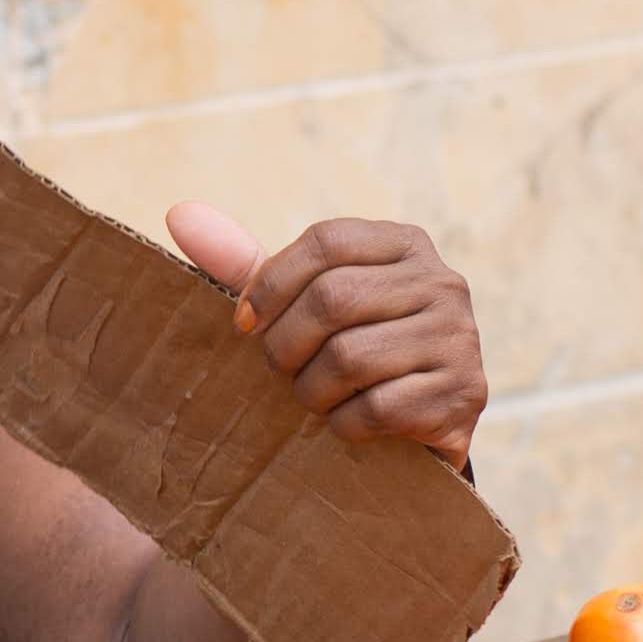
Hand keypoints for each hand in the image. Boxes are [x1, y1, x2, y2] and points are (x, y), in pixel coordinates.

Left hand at [168, 203, 485, 463]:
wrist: (413, 428)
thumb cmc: (344, 351)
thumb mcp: (299, 304)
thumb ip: (245, 265)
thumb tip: (179, 213)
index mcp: (404, 244)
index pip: (325, 241)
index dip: (270, 284)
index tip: (243, 325)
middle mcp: (442, 282)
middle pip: (334, 298)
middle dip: (286, 345)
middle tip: (279, 372)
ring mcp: (460, 337)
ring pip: (350, 357)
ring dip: (312, 391)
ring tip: (315, 399)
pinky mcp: (463, 394)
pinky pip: (376, 408)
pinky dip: (343, 425)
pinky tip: (347, 424)